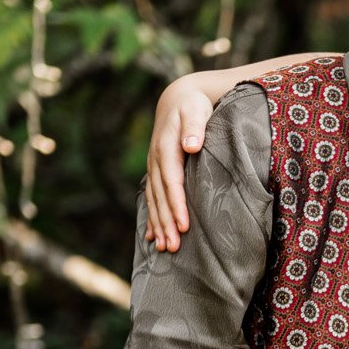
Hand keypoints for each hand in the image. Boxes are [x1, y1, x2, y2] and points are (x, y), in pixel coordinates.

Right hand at [145, 77, 216, 251]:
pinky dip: (152, 218)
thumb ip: (195, 125)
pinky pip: (152, 198)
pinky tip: (153, 237)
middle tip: (174, 246)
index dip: (177, 204)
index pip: (171, 181)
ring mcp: (153, 167)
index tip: (184, 224)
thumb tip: (192, 145)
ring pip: (154, 201)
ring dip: (159, 225)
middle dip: (166, 222)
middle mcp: (156, 159)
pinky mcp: (156, 172)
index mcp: (166, 146)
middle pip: (160, 196)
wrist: (177, 99)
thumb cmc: (192, 105)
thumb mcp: (196, 109)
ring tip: (165, 248)